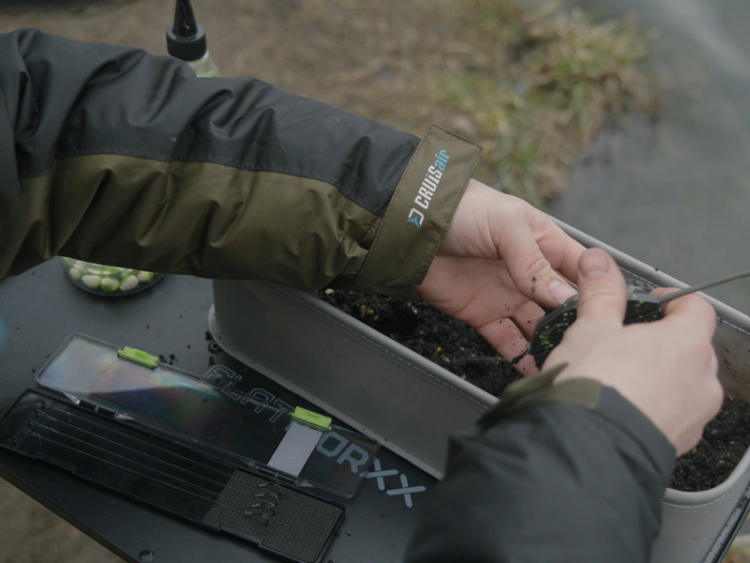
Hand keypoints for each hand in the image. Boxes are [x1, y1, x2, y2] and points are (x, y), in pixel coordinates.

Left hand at [416, 179, 583, 373]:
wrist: (413, 228)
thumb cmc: (463, 210)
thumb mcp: (505, 224)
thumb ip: (533, 261)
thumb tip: (564, 296)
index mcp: (544, 243)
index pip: (581, 270)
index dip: (598, 290)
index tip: (613, 314)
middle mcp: (530, 273)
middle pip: (563, 305)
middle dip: (577, 324)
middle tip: (592, 347)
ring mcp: (507, 296)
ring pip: (539, 327)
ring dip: (552, 344)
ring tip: (568, 362)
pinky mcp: (482, 314)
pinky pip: (507, 341)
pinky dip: (521, 357)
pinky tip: (538, 370)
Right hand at [547, 248, 722, 454]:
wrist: (586, 450)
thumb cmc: (594, 387)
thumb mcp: (590, 329)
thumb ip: (601, 293)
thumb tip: (599, 263)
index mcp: (687, 344)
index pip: (696, 307)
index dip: (668, 300)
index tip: (643, 304)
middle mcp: (702, 380)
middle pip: (691, 346)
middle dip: (659, 340)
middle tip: (621, 341)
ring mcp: (695, 416)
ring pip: (683, 383)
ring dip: (658, 375)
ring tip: (617, 378)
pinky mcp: (680, 444)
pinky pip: (672, 414)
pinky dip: (652, 406)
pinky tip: (620, 406)